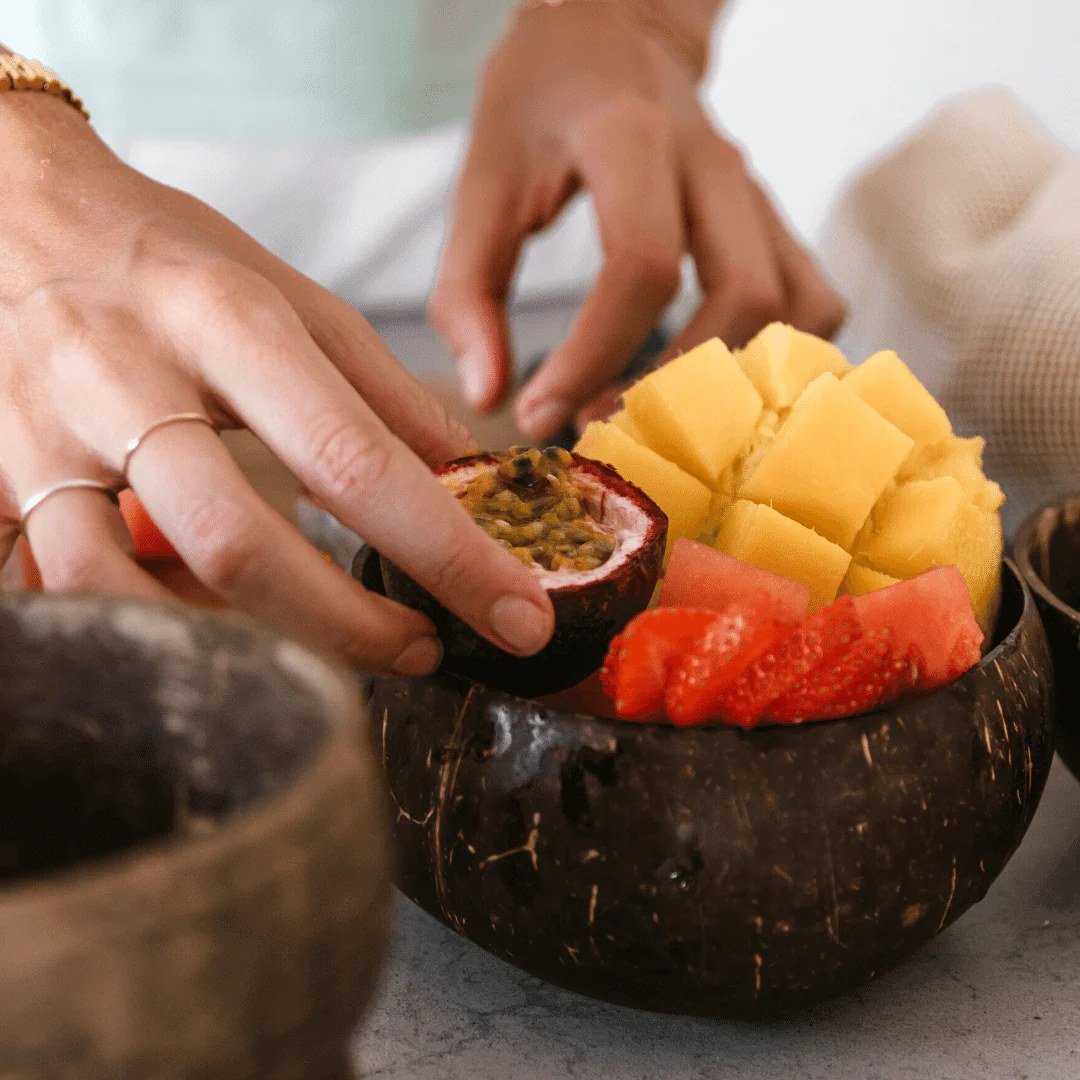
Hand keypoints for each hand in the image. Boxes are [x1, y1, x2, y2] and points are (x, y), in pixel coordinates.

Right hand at [0, 93, 554, 674]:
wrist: (17, 210)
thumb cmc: (175, 260)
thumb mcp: (296, 302)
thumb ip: (388, 399)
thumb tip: (476, 486)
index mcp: (227, 319)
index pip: (354, 459)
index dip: (447, 554)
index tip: (518, 615)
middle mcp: (127, 376)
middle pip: (238, 543)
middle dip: (345, 626)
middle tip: (419, 650)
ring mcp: (44, 434)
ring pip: (123, 587)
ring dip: (233, 643)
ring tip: (310, 645)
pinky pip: (58, 586)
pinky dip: (139, 623)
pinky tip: (204, 617)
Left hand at [431, 3, 844, 440]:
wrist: (615, 25)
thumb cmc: (541, 100)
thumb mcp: (482, 177)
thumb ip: (468, 289)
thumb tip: (491, 395)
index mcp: (631, 137)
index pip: (641, 266)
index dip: (592, 357)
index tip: (536, 411)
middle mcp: (713, 162)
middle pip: (742, 295)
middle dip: (672, 384)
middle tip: (599, 423)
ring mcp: (756, 190)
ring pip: (794, 305)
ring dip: (732, 380)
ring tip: (655, 414)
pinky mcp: (771, 218)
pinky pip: (814, 299)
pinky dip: (777, 356)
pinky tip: (716, 382)